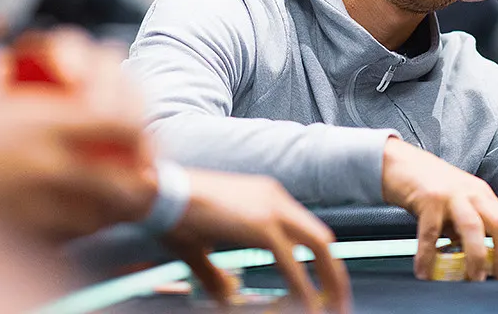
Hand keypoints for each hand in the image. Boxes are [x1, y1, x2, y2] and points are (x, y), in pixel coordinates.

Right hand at [0, 43, 156, 241]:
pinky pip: (74, 235)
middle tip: (140, 165)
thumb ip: (0, 78)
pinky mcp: (22, 237)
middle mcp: (47, 165)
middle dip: (141, 172)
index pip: (119, 119)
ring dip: (119, 201)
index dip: (138, 122)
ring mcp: (38, 207)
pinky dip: (88, 225)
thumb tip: (7, 63)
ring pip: (106, 212)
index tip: (136, 123)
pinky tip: (81, 216)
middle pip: (126, 175)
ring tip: (119, 193)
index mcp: (39, 122)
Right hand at [171, 171, 351, 313]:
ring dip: (329, 280)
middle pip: (321, 238)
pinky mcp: (262, 225)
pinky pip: (292, 262)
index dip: (317, 259)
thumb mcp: (201, 247)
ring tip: (333, 307)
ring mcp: (272, 208)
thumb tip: (228, 294)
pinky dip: (302, 286)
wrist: (159, 195)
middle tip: (339, 300)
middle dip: (334, 272)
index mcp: (266, 197)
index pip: (305, 230)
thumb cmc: (173, 215)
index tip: (323, 283)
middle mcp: (275, 198)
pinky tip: (306, 305)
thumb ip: (217, 275)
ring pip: (318, 246)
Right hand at [380, 136, 497, 280]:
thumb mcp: (458, 201)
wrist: (402, 163)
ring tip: (471, 279)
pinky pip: (431, 234)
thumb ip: (468, 226)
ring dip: (475, 257)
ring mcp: (451, 195)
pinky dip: (428, 256)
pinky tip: (424, 272)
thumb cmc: (431, 185)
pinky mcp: (429, 199)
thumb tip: (476, 260)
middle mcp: (471, 193)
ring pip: (473, 228)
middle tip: (497, 278)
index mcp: (482, 195)